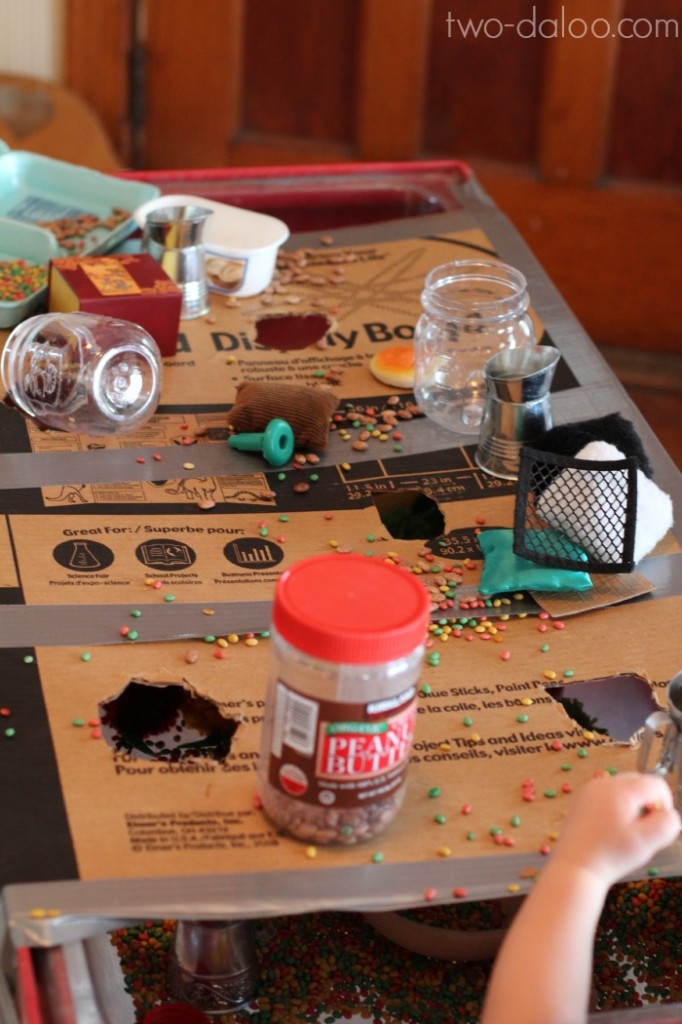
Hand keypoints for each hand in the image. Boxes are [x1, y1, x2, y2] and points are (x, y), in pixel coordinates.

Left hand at [550, 772, 679, 886]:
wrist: (575, 867)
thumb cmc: (612, 855)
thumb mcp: (648, 842)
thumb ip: (667, 824)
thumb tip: (669, 814)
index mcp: (620, 789)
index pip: (655, 784)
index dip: (665, 803)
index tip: (658, 824)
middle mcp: (602, 783)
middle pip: (638, 782)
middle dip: (648, 802)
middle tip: (644, 828)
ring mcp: (588, 790)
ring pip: (622, 788)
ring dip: (632, 804)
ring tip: (627, 831)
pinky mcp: (580, 800)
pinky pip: (606, 795)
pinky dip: (615, 806)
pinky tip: (611, 829)